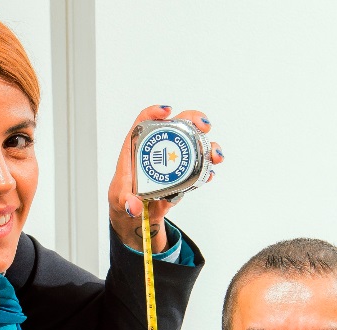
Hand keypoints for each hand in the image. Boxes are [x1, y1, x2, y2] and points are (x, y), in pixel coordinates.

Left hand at [107, 105, 222, 250]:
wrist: (138, 210)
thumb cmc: (124, 195)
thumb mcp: (121, 198)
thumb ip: (126, 201)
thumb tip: (134, 206)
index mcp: (137, 146)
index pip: (144, 121)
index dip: (155, 113)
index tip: (167, 111)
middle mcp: (158, 148)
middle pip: (176, 125)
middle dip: (193, 120)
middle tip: (204, 125)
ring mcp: (172, 159)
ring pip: (192, 144)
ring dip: (208, 146)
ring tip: (215, 155)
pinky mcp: (182, 174)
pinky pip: (197, 167)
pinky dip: (206, 169)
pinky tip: (210, 174)